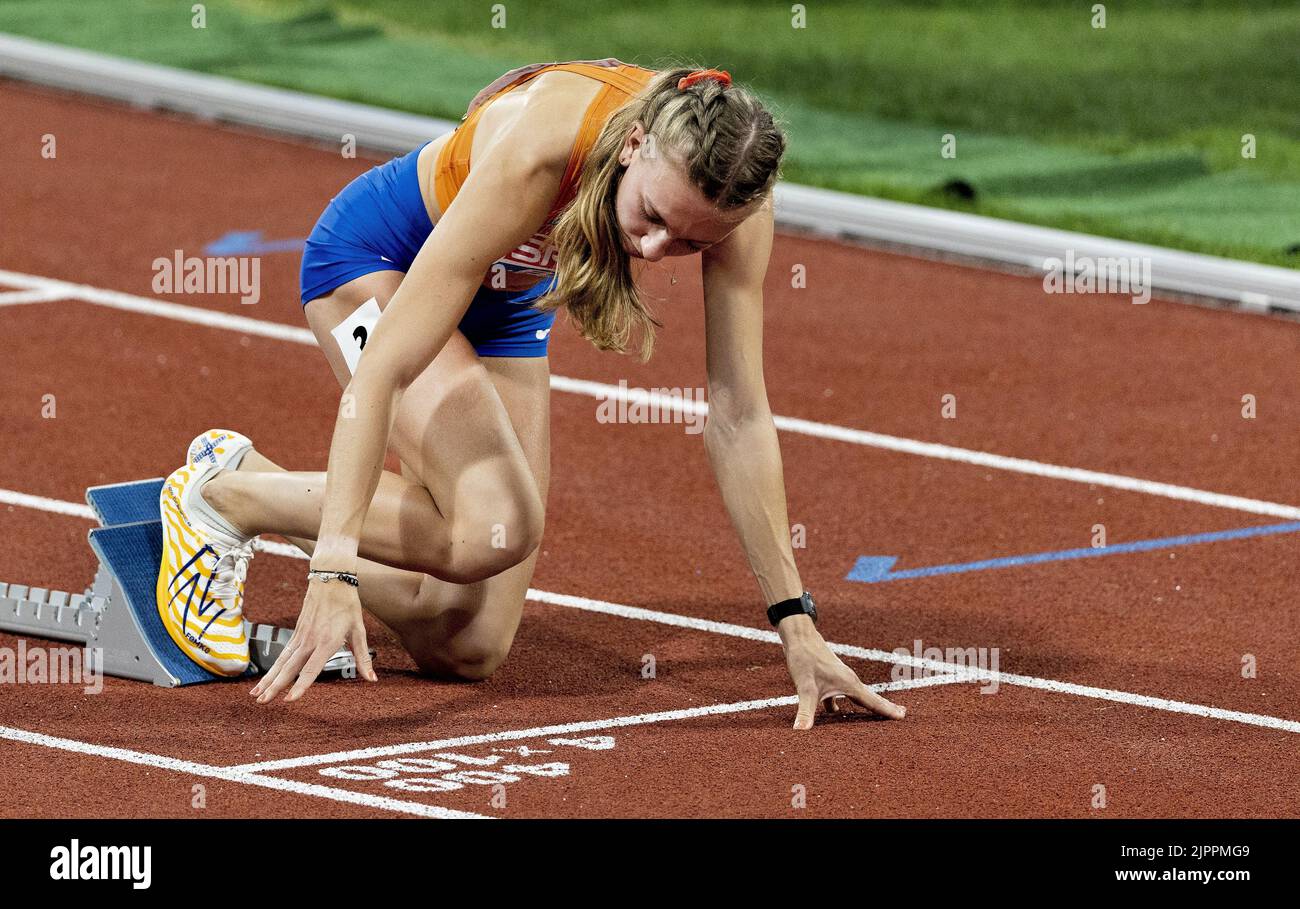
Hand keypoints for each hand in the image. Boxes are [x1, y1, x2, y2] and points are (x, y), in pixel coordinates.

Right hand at [251, 577, 376, 702]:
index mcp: (327, 642)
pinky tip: (266, 678)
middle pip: (289, 668)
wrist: (331, 578)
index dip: (300, 685)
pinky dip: (273, 667)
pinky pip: (282, 654)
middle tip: (262, 702)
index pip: (311, 669)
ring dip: (268, 679)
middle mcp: (310, 641)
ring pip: (281, 662)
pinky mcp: (296, 632)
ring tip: (256, 695)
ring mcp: (300, 636)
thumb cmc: (347, 604)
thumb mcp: (359, 631)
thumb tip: (372, 679)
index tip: (290, 699)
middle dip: (275, 686)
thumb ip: (363, 658)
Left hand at [778, 615, 906, 729]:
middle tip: (902, 715)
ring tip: (871, 720)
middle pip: (869, 699)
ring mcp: (839, 678)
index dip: (888, 710)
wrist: (799, 637)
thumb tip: (800, 731)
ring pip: (855, 697)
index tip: (904, 717)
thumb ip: (805, 711)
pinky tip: (834, 713)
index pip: (873, 701)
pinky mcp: (828, 678)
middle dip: (884, 708)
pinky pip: (838, 695)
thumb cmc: (804, 659)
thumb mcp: (805, 688)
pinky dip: (839, 705)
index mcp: (849, 684)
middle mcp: (848, 681)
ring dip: (863, 708)